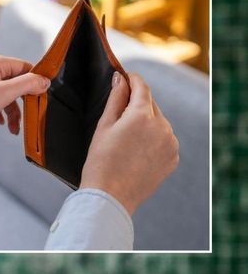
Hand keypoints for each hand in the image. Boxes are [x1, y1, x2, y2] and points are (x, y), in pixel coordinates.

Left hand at [0, 53, 50, 141]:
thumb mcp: (3, 95)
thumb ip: (26, 85)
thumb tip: (44, 80)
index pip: (24, 68)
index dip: (34, 84)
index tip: (40, 99)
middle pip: (14, 81)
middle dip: (21, 102)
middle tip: (25, 118)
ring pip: (2, 92)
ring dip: (10, 110)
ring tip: (13, 128)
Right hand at [81, 72, 178, 214]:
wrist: (110, 196)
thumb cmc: (101, 161)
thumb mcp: (104, 126)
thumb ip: (116, 99)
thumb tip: (121, 78)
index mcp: (142, 115)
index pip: (141, 87)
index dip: (132, 80)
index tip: (125, 77)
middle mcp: (163, 126)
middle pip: (151, 105)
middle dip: (137, 105)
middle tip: (118, 114)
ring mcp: (171, 143)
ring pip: (159, 123)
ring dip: (146, 123)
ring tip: (126, 140)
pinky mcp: (173, 158)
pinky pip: (164, 140)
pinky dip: (153, 140)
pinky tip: (136, 152)